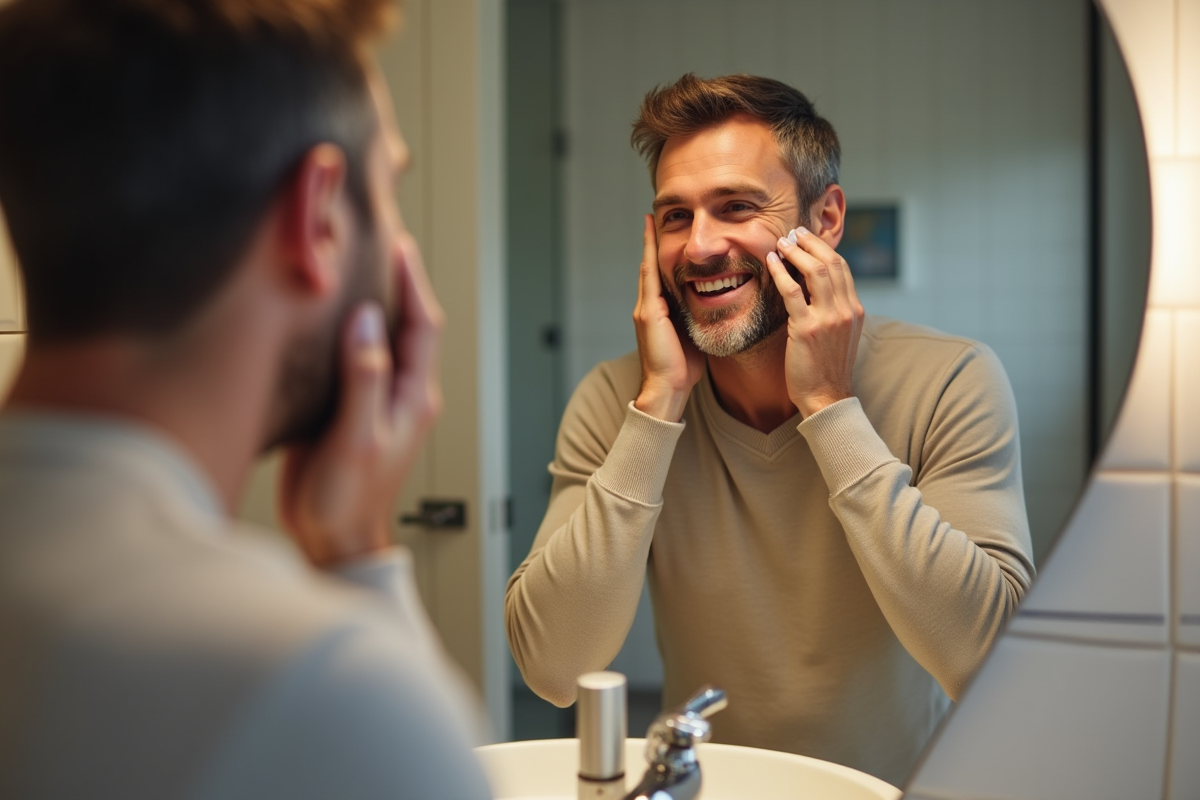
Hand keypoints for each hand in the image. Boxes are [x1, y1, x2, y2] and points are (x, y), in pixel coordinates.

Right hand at [279, 232, 443, 566]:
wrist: (333, 540)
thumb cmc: (349, 500)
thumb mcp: (357, 436)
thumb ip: (364, 377)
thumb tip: (368, 319)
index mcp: (413, 397)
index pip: (423, 325)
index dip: (413, 281)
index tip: (399, 242)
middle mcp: (402, 393)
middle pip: (407, 324)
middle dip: (397, 281)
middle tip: (377, 239)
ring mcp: (378, 399)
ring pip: (382, 338)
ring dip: (373, 302)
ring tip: (353, 264)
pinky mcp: (351, 408)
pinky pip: (356, 357)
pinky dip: (347, 329)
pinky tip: (326, 314)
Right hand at [632, 214, 704, 420]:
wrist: (667, 388)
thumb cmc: (682, 368)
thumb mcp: (692, 334)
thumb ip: (696, 317)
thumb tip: (714, 305)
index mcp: (659, 312)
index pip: (660, 276)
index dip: (661, 254)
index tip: (664, 233)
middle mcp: (648, 306)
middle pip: (650, 266)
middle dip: (651, 242)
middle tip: (652, 217)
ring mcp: (646, 308)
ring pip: (648, 268)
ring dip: (649, 244)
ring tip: (650, 221)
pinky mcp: (649, 313)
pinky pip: (650, 279)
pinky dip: (650, 258)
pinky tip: (653, 241)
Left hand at [765, 227, 863, 417]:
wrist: (826, 397)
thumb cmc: (826, 368)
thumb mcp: (838, 334)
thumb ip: (832, 310)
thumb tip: (812, 287)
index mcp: (854, 310)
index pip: (842, 267)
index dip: (823, 248)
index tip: (806, 238)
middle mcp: (846, 310)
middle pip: (831, 262)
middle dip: (810, 242)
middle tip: (792, 232)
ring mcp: (829, 319)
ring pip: (815, 271)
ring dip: (796, 251)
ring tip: (781, 242)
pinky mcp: (807, 329)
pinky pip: (792, 291)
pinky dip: (780, 271)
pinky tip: (771, 261)